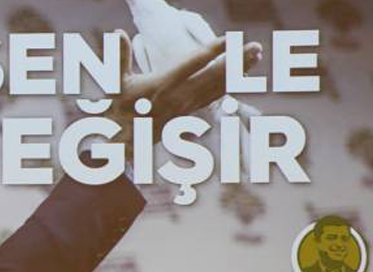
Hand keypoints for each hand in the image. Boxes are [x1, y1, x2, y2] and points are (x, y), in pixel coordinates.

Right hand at [107, 29, 262, 148]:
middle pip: (215, 76)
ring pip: (219, 86)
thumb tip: (118, 32)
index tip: (230, 39)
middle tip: (256, 47)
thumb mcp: (117, 82)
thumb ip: (120, 56)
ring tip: (255, 56)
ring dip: (239, 71)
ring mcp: (188, 106)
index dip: (214, 50)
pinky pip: (215, 95)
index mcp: (164, 85)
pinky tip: (241, 74)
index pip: (194, 64)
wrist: (125, 139)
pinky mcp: (190, 111)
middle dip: (237, 61)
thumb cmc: (120, 107)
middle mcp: (180, 96)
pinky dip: (230, 83)